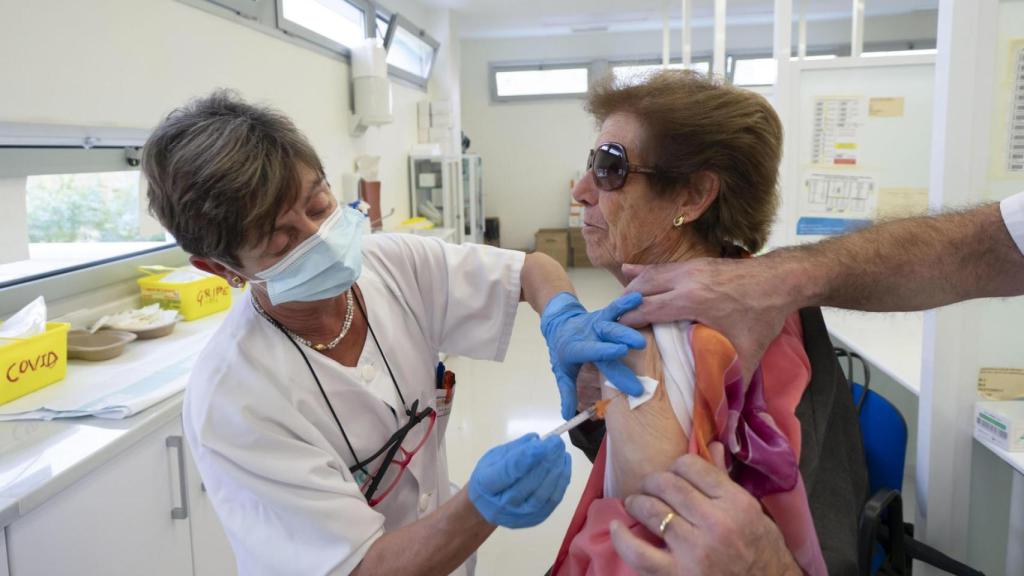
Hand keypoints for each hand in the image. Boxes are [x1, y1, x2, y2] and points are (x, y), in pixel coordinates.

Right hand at [467, 434, 571, 528]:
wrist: (487, 507)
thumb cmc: (490, 476)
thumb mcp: (493, 457)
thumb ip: (515, 449)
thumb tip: (536, 440)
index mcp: (486, 485)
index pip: (509, 471)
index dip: (528, 457)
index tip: (544, 442)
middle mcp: (503, 505)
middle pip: (529, 483)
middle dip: (546, 460)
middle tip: (556, 442)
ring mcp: (520, 515)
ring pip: (543, 494)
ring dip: (557, 471)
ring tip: (562, 452)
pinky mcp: (535, 519)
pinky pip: (553, 500)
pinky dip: (562, 481)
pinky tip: (564, 464)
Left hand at [541, 292, 646, 418]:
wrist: (560, 322)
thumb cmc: (565, 351)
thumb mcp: (562, 371)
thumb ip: (567, 392)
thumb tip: (568, 416)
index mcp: (577, 348)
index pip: (592, 350)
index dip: (605, 350)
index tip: (620, 352)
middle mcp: (589, 333)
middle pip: (606, 334)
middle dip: (622, 337)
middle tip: (640, 344)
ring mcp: (598, 321)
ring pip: (614, 319)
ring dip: (629, 322)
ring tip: (646, 321)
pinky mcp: (606, 314)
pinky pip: (617, 307)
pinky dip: (627, 302)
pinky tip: (640, 296)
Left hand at [610, 443, 799, 575]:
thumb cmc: (760, 550)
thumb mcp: (752, 512)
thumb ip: (725, 479)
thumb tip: (711, 444)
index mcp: (736, 503)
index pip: (691, 465)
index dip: (677, 465)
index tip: (674, 474)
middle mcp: (716, 524)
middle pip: (667, 484)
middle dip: (653, 482)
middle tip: (650, 488)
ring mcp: (694, 550)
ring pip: (652, 510)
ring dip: (637, 503)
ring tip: (635, 504)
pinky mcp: (677, 575)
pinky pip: (637, 551)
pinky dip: (621, 537)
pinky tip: (617, 527)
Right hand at [618, 259, 791, 381]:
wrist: (782, 279)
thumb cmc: (762, 315)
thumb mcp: (747, 353)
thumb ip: (733, 385)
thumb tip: (728, 426)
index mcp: (690, 300)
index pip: (645, 309)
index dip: (624, 322)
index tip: (610, 335)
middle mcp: (684, 280)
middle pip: (639, 288)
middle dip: (622, 306)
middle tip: (609, 324)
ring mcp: (689, 267)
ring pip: (647, 274)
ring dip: (630, 290)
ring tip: (616, 307)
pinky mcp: (695, 262)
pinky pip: (660, 267)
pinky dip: (643, 273)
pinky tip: (628, 271)